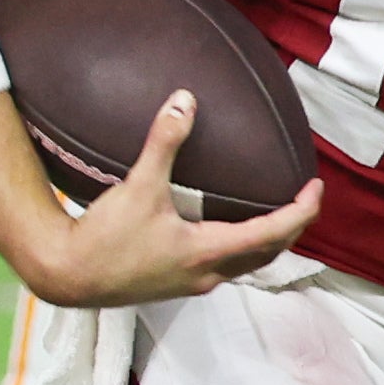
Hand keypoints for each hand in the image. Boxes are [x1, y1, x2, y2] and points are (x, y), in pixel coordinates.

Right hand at [17, 90, 318, 306]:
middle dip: (292, 227)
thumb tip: (185, 100)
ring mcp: (193, 283)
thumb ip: (165, 142)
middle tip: (303, 198)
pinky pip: (223, 266)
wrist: (67, 276)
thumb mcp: (138, 186)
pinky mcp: (177, 284)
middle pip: (268, 254)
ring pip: (247, 265)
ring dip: (267, 241)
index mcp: (209, 252)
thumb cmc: (105, 239)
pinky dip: (240, 247)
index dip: (302, 211)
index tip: (316, 188)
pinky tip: (227, 228)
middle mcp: (208, 274)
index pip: (274, 233)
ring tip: (276, 211)